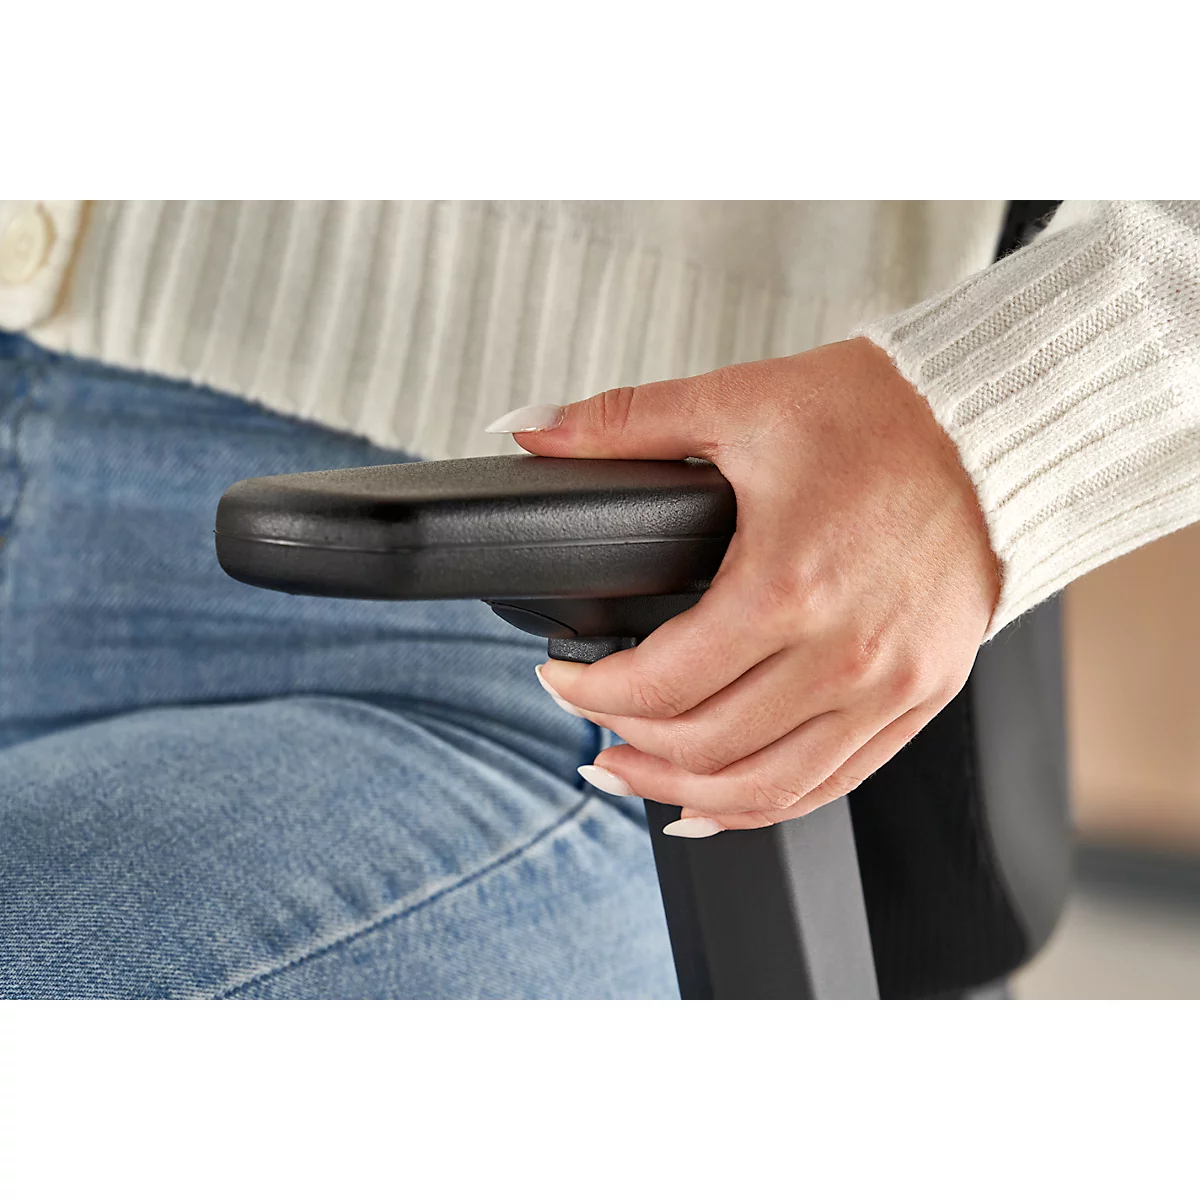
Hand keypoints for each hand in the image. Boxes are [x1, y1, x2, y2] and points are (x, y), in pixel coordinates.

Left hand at [492, 338, 1000, 835]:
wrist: (992, 429)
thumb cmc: (880, 416)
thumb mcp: (738, 401)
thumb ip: (621, 423)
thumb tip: (528, 428)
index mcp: (786, 587)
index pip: (658, 684)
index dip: (587, 690)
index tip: (558, 675)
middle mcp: (842, 656)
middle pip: (701, 748)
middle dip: (621, 738)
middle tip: (585, 713)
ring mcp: (888, 689)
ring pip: (762, 790)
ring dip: (681, 793)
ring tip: (631, 769)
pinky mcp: (919, 699)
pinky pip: (830, 786)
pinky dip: (763, 804)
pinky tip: (717, 799)